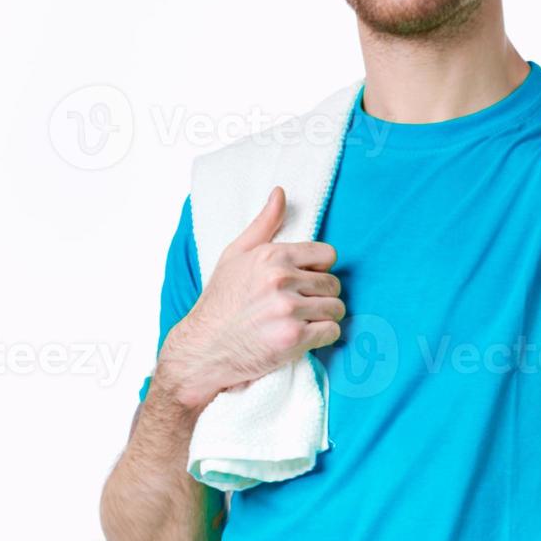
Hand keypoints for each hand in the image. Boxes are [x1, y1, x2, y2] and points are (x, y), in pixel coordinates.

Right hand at [153, 186, 345, 409]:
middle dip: (321, 296)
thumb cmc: (220, 301)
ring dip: (324, 317)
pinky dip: (322, 336)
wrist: (204, 348)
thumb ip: (264, 224)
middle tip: (301, 306)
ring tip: (302, 321)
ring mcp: (288, 310)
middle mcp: (281, 280)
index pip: (327, 254)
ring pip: (336, 308)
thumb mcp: (235, 255)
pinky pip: (332, 331)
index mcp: (272, 256)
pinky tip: (303, 337)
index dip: (317, 269)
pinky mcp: (294, 338)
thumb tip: (280, 192)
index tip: (303, 282)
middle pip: (333, 283)